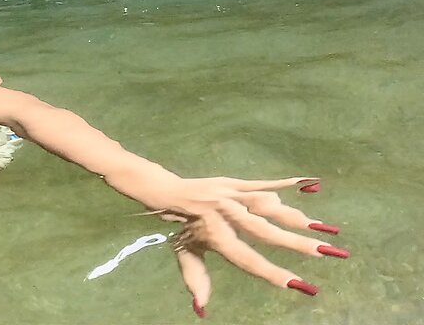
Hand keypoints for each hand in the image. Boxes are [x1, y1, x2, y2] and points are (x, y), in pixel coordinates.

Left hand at [112, 171, 344, 316]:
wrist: (167, 191)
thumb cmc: (181, 228)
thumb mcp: (185, 254)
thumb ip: (196, 279)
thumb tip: (201, 310)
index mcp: (216, 236)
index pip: (247, 259)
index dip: (272, 272)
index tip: (298, 285)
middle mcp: (226, 215)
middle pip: (264, 231)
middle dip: (296, 243)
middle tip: (325, 253)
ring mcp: (232, 196)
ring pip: (268, 206)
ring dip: (297, 217)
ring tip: (325, 229)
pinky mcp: (236, 182)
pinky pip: (264, 183)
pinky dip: (288, 183)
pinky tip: (312, 183)